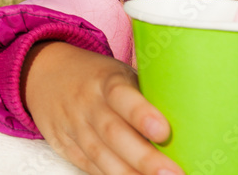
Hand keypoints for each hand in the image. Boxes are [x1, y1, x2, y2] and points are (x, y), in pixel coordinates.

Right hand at [23, 41, 182, 174]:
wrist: (42, 74)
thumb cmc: (97, 78)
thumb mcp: (119, 73)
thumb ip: (147, 93)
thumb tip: (195, 117)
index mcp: (105, 80)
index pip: (122, 96)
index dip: (141, 114)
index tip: (164, 131)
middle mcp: (87, 103)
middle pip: (113, 133)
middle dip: (143, 158)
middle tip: (172, 174)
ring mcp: (73, 125)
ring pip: (99, 155)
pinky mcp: (65, 145)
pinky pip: (89, 165)